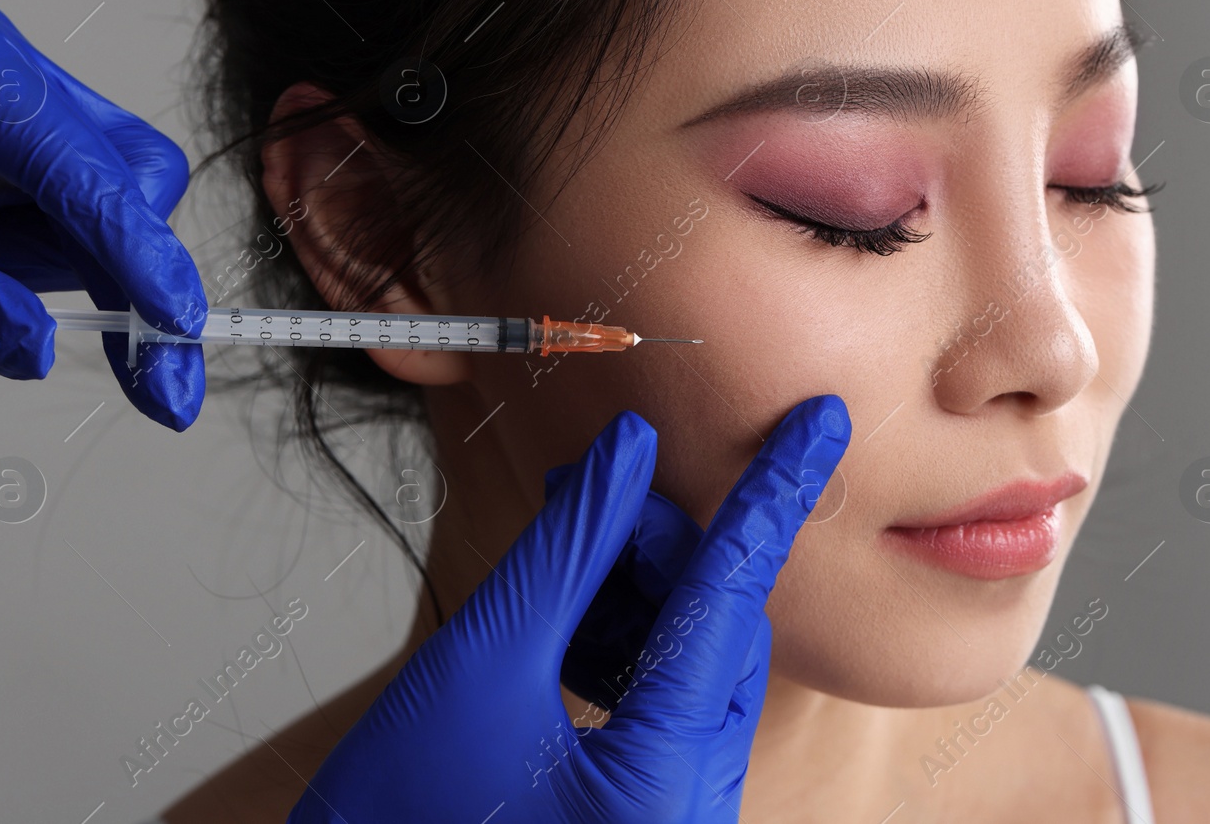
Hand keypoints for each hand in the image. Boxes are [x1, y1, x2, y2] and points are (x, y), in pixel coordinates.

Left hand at [0, 0, 205, 429]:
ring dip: (78, 264)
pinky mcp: (3, 128)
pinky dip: (49, 255)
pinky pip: (72, 201)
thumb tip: (44, 350)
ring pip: (113, 189)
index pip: (80, 163)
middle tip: (141, 371)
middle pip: (125, 166)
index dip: (137, 253)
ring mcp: (2, 86)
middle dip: (126, 264)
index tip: (178, 331)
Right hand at [288, 393, 852, 822]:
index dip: (770, 496)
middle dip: (661, 549)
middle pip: (717, 634)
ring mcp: (672, 817)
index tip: (816, 424)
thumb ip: (566, 549)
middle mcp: (692, 811)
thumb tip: (626, 454)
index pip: (732, 601)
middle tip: (591, 494)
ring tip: (567, 548)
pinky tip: (568, 614)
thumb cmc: (393, 817)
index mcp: (666, 783)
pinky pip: (664, 707)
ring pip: (692, 667)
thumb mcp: (481, 660)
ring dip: (638, 593)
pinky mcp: (646, 815)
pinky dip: (625, 646)